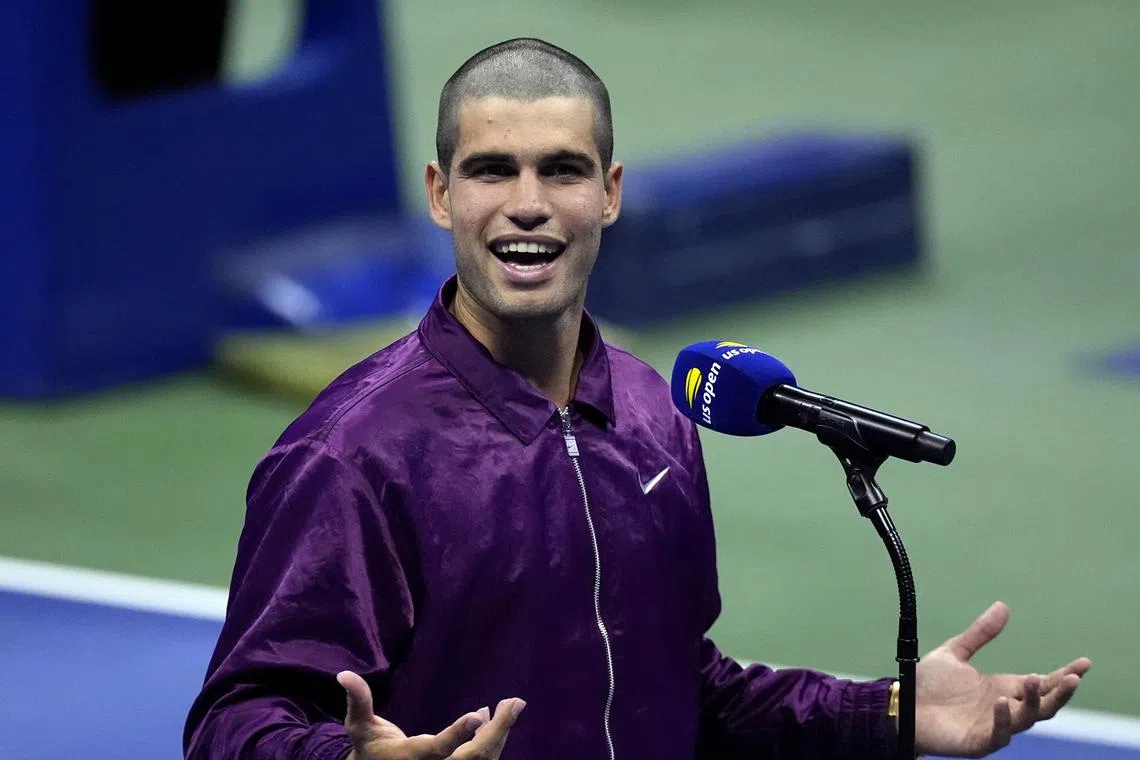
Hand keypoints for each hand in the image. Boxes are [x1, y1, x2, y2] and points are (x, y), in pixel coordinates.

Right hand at [337, 671, 525, 759]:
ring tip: (512, 704)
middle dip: (498, 732)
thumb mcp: (359, 726)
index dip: (457, 734)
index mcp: (410, 759)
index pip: (438, 750)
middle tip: (515, 702)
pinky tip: (495, 717)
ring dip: (501, 732)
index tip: (477, 714)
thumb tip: (344, 674)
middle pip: (473, 758)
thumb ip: (358, 700)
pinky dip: (493, 739)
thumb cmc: (369, 747)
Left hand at [912, 601, 1091, 757]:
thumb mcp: (956, 652)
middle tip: (1073, 677)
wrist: (901, 705)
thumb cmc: (928, 683)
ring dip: (1036, 701)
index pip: (1044, 683)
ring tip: (1035, 679)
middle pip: (1045, 704)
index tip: (1085, 662)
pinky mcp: (980, 741)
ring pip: (1028, 718)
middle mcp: (1005, 708)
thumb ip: (980, 633)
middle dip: (1061, 691)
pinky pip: (999, 733)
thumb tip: (1003, 605)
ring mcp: (995, 726)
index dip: (1064, 674)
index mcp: (1004, 687)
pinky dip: (1004, 718)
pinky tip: (1002, 701)